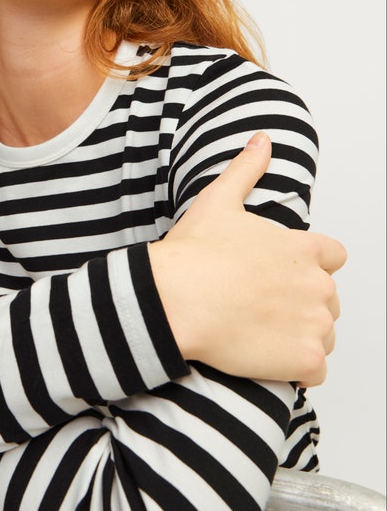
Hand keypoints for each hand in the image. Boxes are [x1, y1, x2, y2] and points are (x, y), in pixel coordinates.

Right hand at [148, 132, 345, 386]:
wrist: (177, 300)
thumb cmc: (193, 255)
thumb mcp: (218, 201)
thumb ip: (246, 169)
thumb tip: (262, 139)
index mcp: (303, 248)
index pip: (333, 258)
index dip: (310, 268)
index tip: (281, 277)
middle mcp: (318, 285)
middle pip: (328, 301)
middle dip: (302, 306)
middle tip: (260, 310)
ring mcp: (315, 324)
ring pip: (323, 336)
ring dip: (300, 338)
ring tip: (259, 336)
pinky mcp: (304, 358)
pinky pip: (315, 371)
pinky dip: (296, 370)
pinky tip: (266, 360)